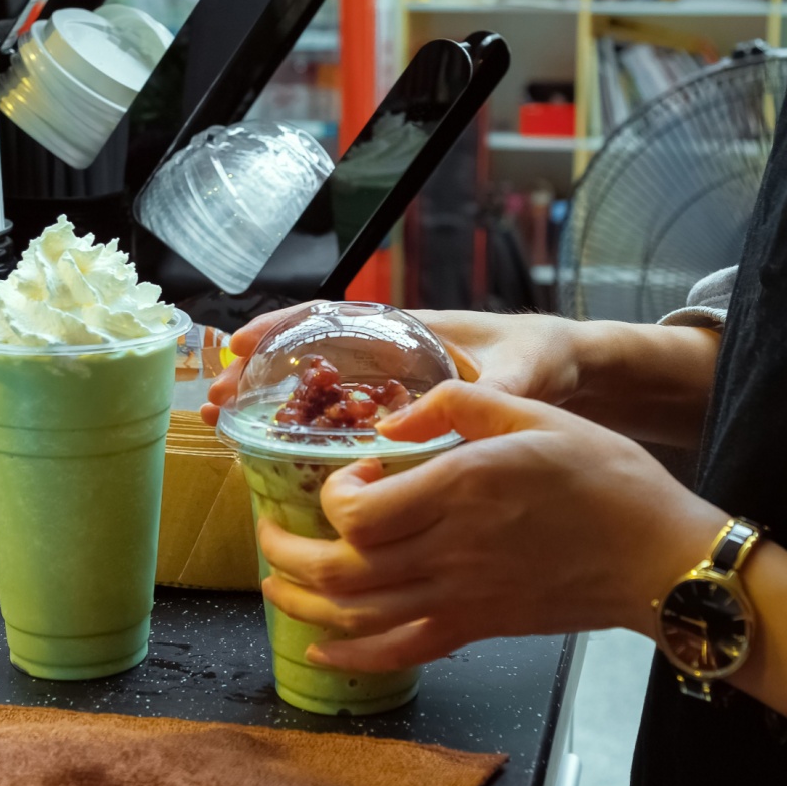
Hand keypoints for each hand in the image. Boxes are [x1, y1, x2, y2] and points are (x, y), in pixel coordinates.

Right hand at [200, 305, 586, 426]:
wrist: (570, 376)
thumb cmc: (543, 357)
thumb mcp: (521, 371)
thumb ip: (493, 391)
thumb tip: (450, 417)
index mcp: (409, 332)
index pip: (331, 318)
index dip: (280, 330)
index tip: (237, 347)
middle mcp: (392, 359)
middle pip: (311, 361)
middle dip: (260, 378)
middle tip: (215, 405)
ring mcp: (394, 392)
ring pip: (321, 397)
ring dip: (274, 411)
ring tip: (226, 433)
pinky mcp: (405, 424)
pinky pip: (346, 428)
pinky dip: (312, 441)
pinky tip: (283, 467)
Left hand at [257, 380, 728, 671]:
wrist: (658, 557)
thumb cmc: (606, 479)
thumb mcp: (537, 412)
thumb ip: (458, 404)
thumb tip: (393, 419)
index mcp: (464, 486)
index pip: (358, 510)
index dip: (332, 494)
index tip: (348, 474)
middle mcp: (452, 547)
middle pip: (339, 568)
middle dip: (287, 551)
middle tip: (271, 531)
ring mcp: (462, 596)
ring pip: (355, 614)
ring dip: (302, 600)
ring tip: (276, 579)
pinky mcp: (477, 626)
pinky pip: (399, 653)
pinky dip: (350, 657)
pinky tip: (322, 646)